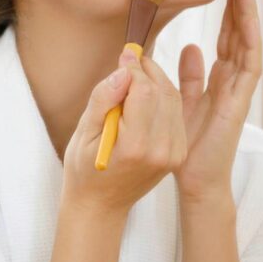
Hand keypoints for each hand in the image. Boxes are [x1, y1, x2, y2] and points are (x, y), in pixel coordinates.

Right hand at [60, 46, 186, 214]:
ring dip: (159, 82)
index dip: (135, 69)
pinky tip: (147, 95)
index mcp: (135, 146)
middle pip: (164, 93)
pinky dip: (165, 99)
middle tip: (132, 59)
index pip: (145, 91)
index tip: (125, 54)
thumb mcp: (84, 134)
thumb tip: (123, 71)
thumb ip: (103, 100)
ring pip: (174, 102)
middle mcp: (161, 150)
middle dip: (149, 71)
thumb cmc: (84, 170)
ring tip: (138, 74)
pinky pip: (177, 115)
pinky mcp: (178, 154)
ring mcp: (173, 154)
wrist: (101, 207)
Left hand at [173, 0, 262, 202]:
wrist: (196, 179)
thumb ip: (188, 76)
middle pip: (240, 33)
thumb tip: (190, 47)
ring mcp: (241, 90)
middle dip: (240, 2)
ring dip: (246, 13)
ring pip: (248, 42)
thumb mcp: (182, 102)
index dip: (228, 10)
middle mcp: (234, 80)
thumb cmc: (190, 145)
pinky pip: (248, 65)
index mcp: (221, 79)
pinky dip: (247, 41)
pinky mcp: (240, 102)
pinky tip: (244, 20)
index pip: (228, 36)